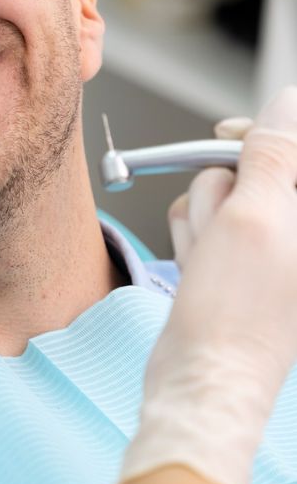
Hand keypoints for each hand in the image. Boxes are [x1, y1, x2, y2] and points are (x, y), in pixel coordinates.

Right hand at [118, 87, 296, 483]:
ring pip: (223, 195)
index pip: (292, 143)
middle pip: (253, 167)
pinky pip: (209, 224)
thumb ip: (272, 153)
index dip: (259, 134)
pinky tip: (200, 271)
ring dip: (203, 221)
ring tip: (209, 262)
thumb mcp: (254, 217)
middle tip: (222, 235)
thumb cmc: (235, 313)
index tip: (227, 139)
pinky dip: (196, 240)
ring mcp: (272, 248)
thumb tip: (285, 101)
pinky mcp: (244, 263)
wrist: (203, 382)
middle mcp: (296, 231)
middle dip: (222, 193)